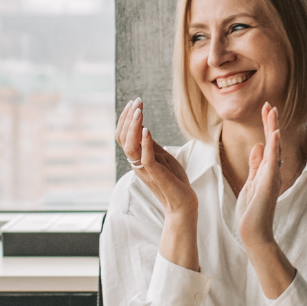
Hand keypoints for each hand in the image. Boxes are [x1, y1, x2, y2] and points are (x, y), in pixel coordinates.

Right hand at [117, 98, 199, 271]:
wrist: (183, 204)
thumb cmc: (174, 180)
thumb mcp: (162, 157)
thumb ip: (151, 144)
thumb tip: (143, 126)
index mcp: (136, 159)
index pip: (123, 136)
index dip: (126, 119)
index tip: (134, 102)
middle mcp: (136, 164)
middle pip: (122, 138)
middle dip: (128, 118)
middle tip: (137, 101)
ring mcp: (145, 170)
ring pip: (130, 147)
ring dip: (134, 127)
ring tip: (140, 111)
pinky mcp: (156, 175)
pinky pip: (145, 159)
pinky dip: (145, 144)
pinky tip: (148, 130)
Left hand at [236, 103, 298, 298]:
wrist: (253, 232)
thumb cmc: (252, 211)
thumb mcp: (250, 182)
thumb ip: (255, 165)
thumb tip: (257, 146)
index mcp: (266, 170)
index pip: (267, 142)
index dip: (267, 125)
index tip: (266, 109)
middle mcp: (272, 171)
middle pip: (273, 141)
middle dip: (271, 122)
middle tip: (269, 104)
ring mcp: (272, 176)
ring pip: (274, 148)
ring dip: (273, 129)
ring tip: (272, 111)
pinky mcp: (269, 183)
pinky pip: (272, 161)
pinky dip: (274, 147)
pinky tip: (274, 133)